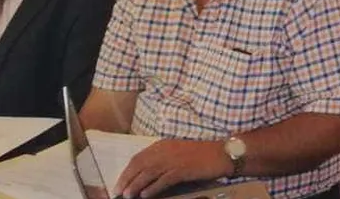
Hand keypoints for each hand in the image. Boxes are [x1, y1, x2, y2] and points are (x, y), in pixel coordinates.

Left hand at [115, 139, 230, 198]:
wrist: (222, 153)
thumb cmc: (201, 154)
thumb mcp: (177, 152)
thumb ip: (162, 159)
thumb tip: (144, 174)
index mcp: (163, 145)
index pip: (138, 158)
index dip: (126, 172)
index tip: (119, 183)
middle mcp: (166, 150)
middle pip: (139, 166)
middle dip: (126, 180)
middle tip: (118, 192)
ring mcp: (174, 159)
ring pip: (148, 173)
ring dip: (136, 185)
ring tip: (128, 196)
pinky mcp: (182, 169)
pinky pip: (163, 180)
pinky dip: (152, 188)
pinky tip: (145, 195)